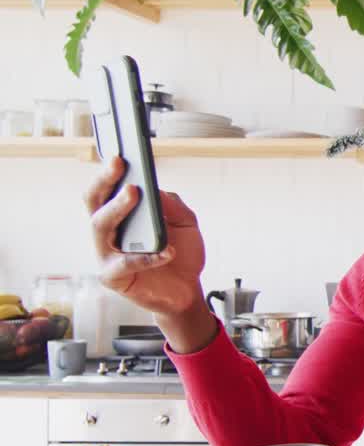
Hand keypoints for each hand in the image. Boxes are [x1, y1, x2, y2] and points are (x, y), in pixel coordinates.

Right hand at [85, 157, 215, 350]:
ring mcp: (107, 254)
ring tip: (135, 194)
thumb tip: (154, 190)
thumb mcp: (185, 222)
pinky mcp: (114, 277)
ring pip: (99, 226)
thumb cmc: (180, 253)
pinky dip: (146, 256)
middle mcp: (108, 232)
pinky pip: (124, 264)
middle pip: (94, 202)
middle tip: (120, 167)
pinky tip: (167, 251)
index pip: (106, 189)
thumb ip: (172, 204)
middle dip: (105, 181)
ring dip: (117, 208)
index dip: (108, 172)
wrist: (187, 290)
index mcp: (121, 216)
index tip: (119, 155)